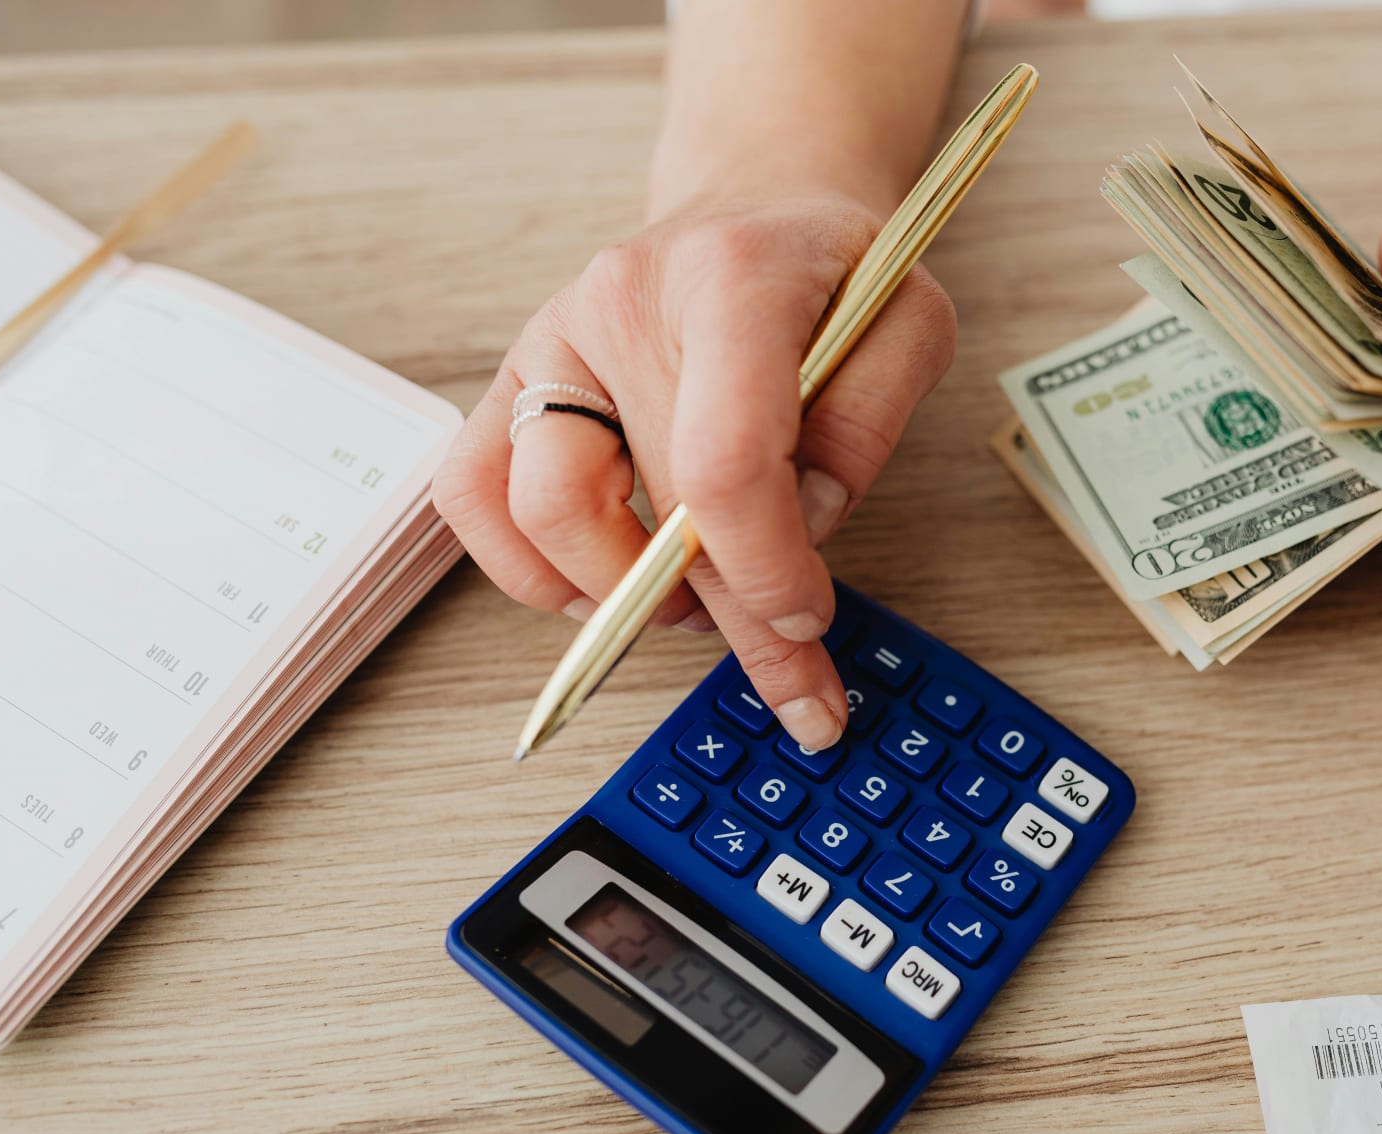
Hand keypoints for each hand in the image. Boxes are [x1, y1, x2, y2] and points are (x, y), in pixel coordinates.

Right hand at [433, 193, 955, 748]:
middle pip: (651, 507)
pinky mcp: (514, 379)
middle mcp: (621, 303)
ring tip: (696, 603)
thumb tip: (799, 532)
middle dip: (729, 618)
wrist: (757, 206)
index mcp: (731, 280)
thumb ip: (869, 427)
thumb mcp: (909, 326)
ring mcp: (553, 339)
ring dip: (621, 595)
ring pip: (541, 513)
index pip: (725, 458)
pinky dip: (529, 568)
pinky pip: (472, 495)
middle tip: (792, 679)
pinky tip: (605, 584)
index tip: (806, 620)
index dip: (764, 568)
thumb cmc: (832, 274)